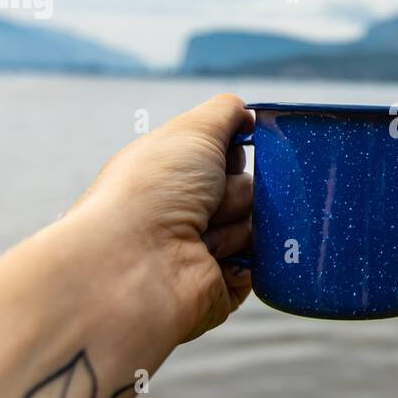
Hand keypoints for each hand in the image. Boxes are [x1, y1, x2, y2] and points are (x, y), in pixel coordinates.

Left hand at [72, 94, 254, 342]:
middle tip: (208, 200)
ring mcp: (206, 250)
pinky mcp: (223, 285)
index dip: (231, 154)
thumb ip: (225, 113)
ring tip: (202, 238)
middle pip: (249, 189)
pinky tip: (214, 260)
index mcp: (175, 175)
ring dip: (236, 225)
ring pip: (258, 224)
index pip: (229, 156)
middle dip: (235, 191)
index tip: (222, 157)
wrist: (136, 261)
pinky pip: (262, 263)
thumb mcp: (191, 131)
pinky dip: (247, 258)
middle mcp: (187, 212)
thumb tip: (247, 114)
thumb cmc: (153, 189)